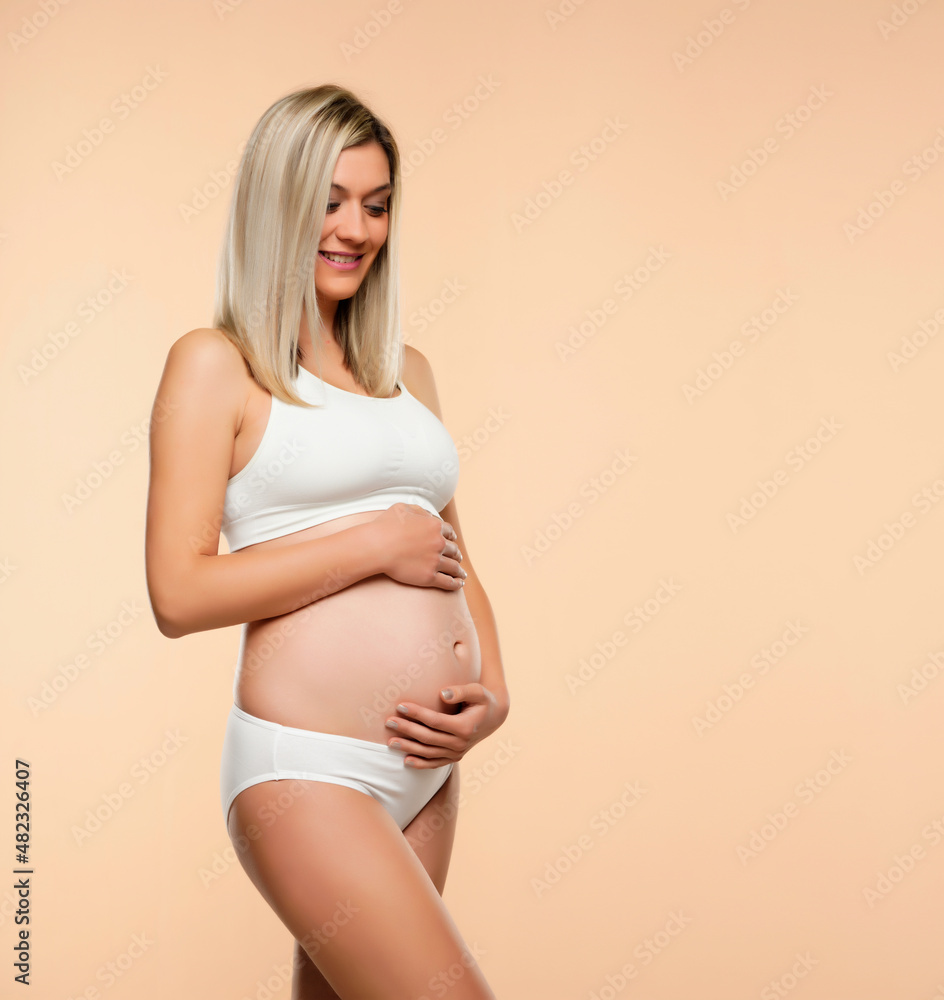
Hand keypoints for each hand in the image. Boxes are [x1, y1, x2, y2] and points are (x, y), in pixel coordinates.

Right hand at [372, 503, 466, 590]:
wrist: (376, 547)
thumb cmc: (385, 527)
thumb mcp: (402, 509)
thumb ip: (418, 511)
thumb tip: (427, 515)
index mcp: (434, 526)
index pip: (449, 532)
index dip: (451, 537)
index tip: (452, 541)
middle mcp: (438, 543)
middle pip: (453, 550)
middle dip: (456, 554)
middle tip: (457, 558)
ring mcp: (435, 561)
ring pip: (454, 567)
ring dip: (459, 571)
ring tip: (461, 575)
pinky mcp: (429, 577)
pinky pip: (447, 582)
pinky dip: (455, 584)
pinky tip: (458, 584)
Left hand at [384, 683, 508, 766]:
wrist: (494, 717)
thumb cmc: (483, 700)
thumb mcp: (477, 691)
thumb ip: (461, 691)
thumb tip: (442, 694)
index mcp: (465, 727)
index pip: (435, 721)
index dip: (417, 714)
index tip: (400, 706)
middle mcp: (460, 743)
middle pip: (428, 738)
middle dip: (407, 730)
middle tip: (389, 722)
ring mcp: (457, 753)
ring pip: (428, 752)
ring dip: (408, 747)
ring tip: (390, 742)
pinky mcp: (455, 757)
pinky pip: (435, 764)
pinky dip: (420, 764)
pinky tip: (405, 761)